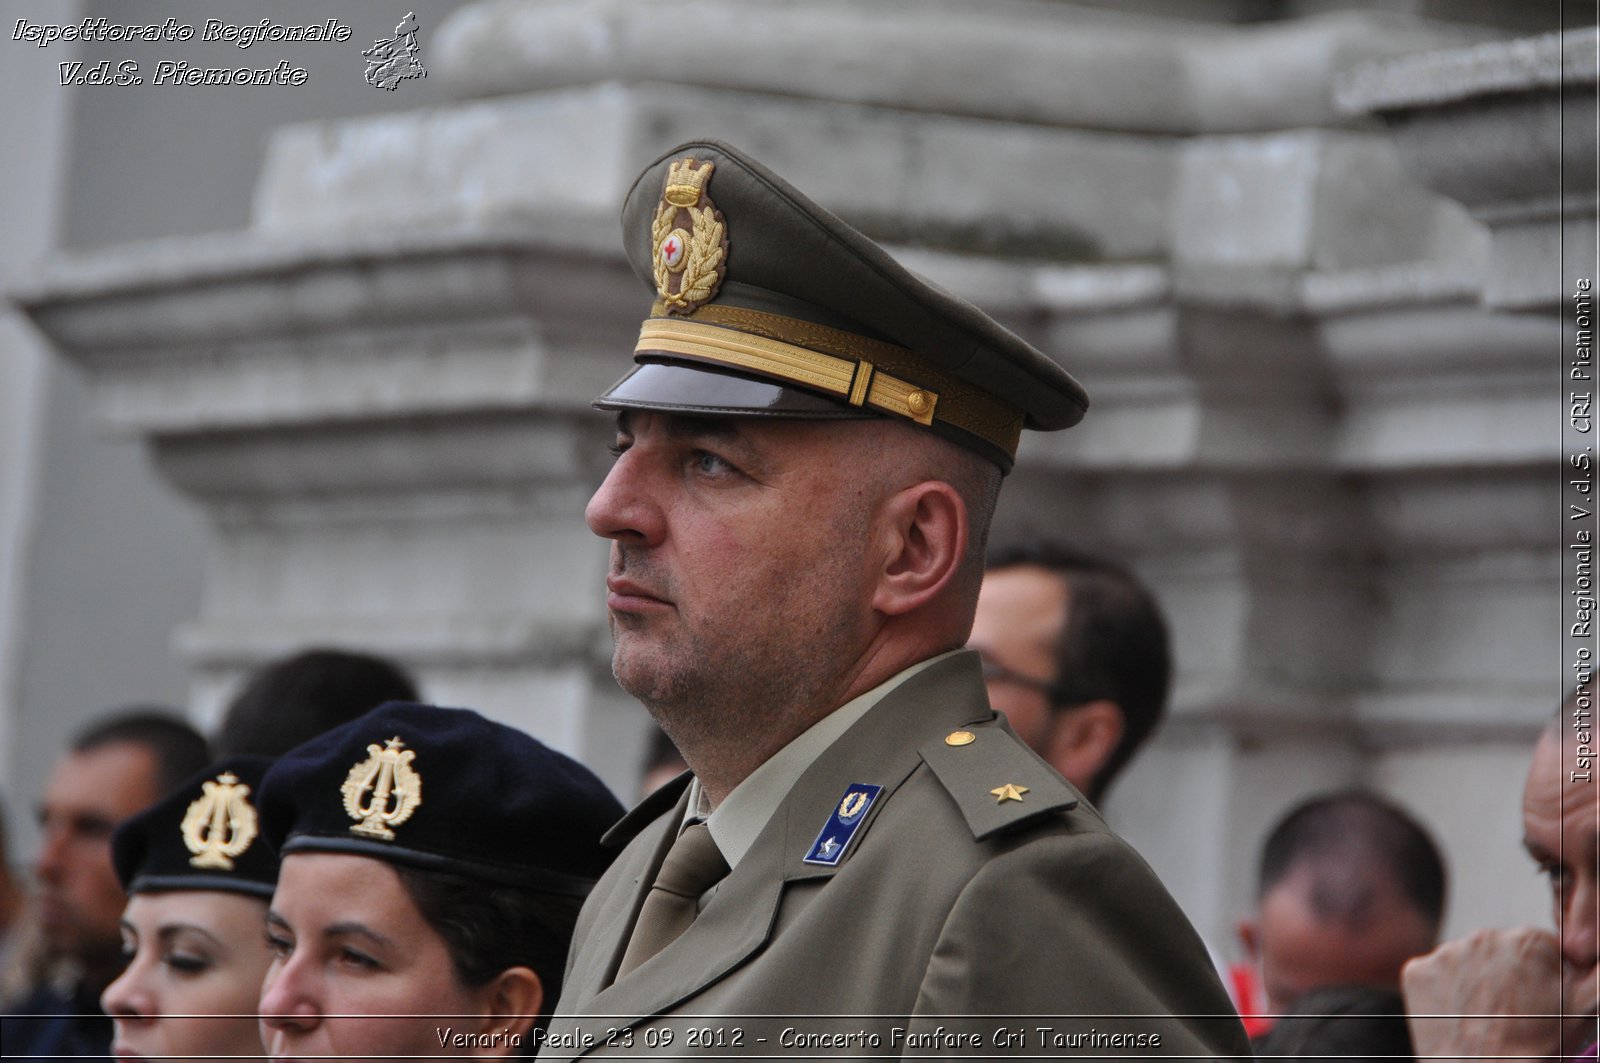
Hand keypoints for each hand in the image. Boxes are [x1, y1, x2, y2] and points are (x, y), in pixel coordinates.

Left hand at [1403, 927, 1593, 1060]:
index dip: (1542, 977)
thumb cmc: (1536, 1048)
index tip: (1540, 999)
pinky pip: (1434, 976)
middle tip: (1512, 1013)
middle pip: (1500, 953)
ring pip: (1467, 964)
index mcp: (1529, 939)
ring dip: (1475, 984)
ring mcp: (1446, 952)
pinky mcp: (1417, 971)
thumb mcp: (1586, 1007)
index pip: (1539, 949)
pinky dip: (1443, 993)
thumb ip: (1594, 972)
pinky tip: (1458, 1016)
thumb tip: (1594, 953)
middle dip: (1507, 977)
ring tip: (1486, 1018)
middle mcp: (1484, 936)